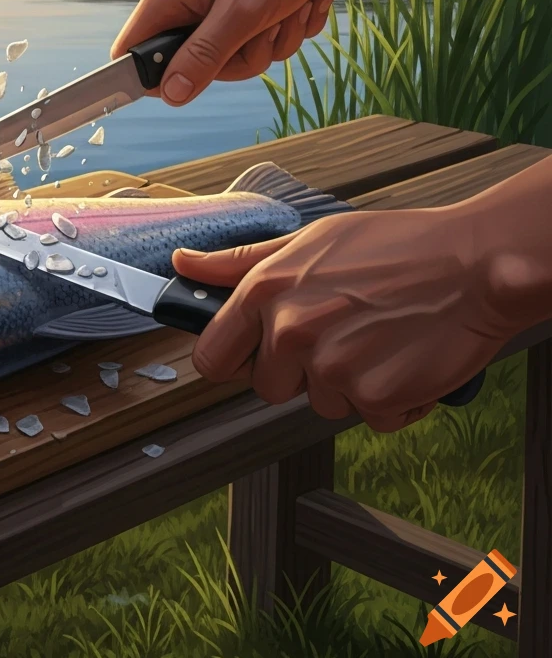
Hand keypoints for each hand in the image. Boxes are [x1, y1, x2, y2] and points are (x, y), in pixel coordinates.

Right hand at [110, 0, 353, 106]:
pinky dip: (284, 25)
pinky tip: (304, 2)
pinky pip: (255, 33)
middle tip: (265, 30)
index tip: (199, 78)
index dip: (159, 78)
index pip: (132, 54)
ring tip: (293, 8)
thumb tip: (170, 94)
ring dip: (271, 41)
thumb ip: (204, 56)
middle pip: (192, 62)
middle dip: (239, 58)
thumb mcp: (244, 12)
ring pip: (231, 51)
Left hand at [171, 207, 513, 431]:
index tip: (254, 356)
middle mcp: (291, 331)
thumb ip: (240, 263)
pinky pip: (368, 416)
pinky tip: (405, 360)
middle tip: (342, 335)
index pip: (212, 358)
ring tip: (380, 339)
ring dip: (348, 383)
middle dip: (299, 372)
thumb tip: (182, 265)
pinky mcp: (374, 396)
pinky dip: (390, 400)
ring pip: (319, 402)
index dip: (233, 361)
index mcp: (266, 292)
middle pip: (268, 387)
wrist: (475, 264)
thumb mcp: (310, 241)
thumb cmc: (397, 246)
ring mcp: (331, 367)